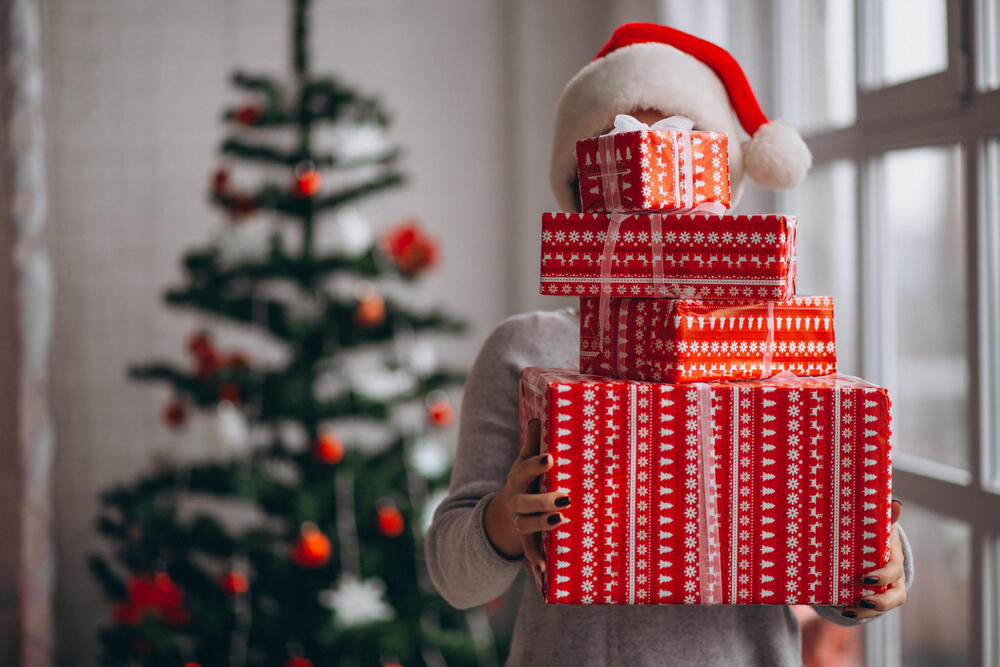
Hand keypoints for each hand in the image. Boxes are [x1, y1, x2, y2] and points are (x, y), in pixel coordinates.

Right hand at [484, 418, 568, 590]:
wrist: (503, 513)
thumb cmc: (525, 482)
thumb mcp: (525, 463)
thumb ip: (532, 443)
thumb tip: (538, 417)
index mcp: (518, 478)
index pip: (525, 469)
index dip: (536, 464)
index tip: (551, 458)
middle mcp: (516, 501)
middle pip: (526, 501)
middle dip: (543, 499)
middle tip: (565, 497)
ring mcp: (519, 521)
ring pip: (527, 524)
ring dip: (543, 524)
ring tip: (560, 520)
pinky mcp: (524, 539)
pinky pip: (529, 550)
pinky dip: (536, 559)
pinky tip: (544, 568)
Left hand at [839, 500, 905, 619]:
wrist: (871, 549)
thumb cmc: (875, 536)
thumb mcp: (879, 526)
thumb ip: (886, 516)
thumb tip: (897, 503)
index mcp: (894, 559)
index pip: (895, 569)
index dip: (884, 575)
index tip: (867, 578)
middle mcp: (894, 579)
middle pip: (895, 596)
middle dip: (880, 601)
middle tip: (863, 600)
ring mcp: (885, 591)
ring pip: (883, 607)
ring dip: (867, 612)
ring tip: (848, 610)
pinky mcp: (874, 599)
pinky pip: (870, 612)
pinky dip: (858, 613)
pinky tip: (843, 610)